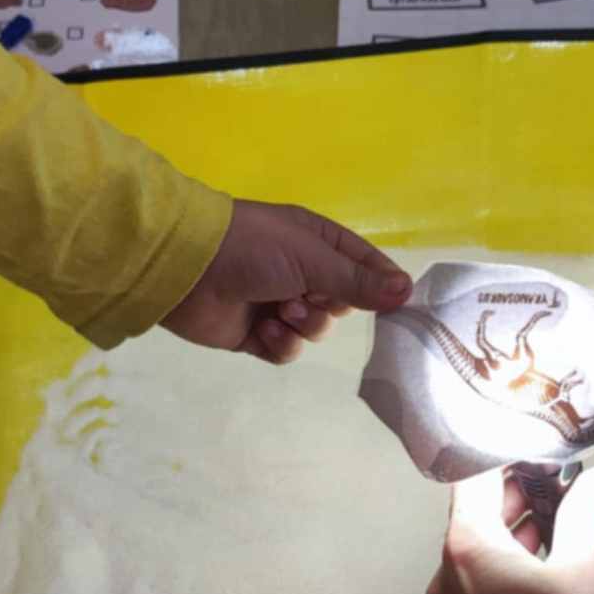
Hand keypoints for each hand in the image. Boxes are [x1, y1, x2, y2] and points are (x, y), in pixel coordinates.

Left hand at [161, 200, 411, 363]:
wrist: (186, 268)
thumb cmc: (252, 248)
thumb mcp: (311, 258)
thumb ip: (357, 280)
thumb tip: (407, 291)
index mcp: (317, 243)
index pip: (364, 267)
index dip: (382, 286)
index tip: (399, 306)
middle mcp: (301, 272)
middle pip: (341, 305)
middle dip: (327, 307)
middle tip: (305, 298)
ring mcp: (277, 304)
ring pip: (316, 330)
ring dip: (302, 326)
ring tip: (278, 312)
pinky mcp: (256, 334)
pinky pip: (287, 350)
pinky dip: (281, 345)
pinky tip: (265, 332)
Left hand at [425, 467, 593, 593]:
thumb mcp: (586, 571)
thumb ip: (584, 517)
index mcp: (467, 549)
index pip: (475, 482)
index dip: (509, 464)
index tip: (544, 461)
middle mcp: (445, 578)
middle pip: (475, 521)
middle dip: (518, 504)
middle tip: (563, 492)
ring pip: (478, 559)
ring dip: (515, 541)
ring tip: (563, 533)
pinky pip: (478, 593)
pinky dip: (506, 577)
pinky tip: (545, 580)